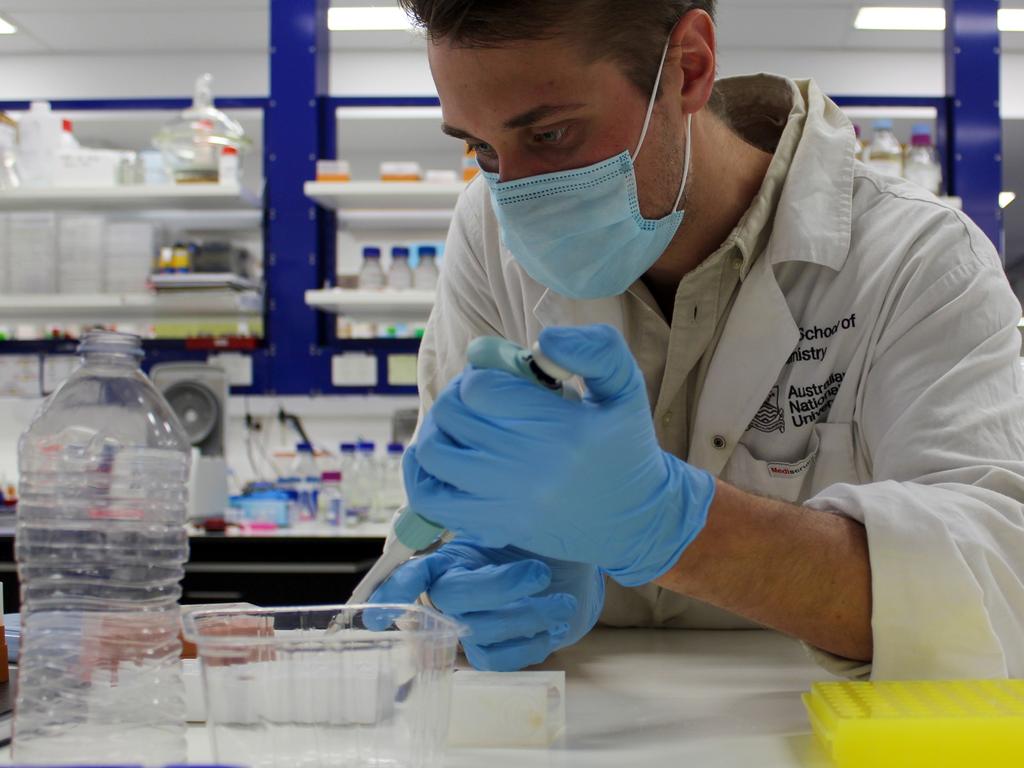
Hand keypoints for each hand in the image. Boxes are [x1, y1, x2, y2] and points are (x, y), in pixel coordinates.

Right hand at [368, 541, 603, 671]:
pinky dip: (531, 643)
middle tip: (540, 573)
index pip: (413, 573)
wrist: (570, 569)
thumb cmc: (537, 541)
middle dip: (499, 587)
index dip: (396, 589)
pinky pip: (498, 660)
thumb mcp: (517, 521)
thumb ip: (494, 519)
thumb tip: (478, 508)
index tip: (384, 611)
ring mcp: (469, 625)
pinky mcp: (491, 650)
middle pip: (452, 599)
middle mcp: (450, 595)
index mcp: (449, 560)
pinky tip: (554, 623)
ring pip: (480, 632)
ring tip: (562, 601)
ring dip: (529, 616)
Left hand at [405, 324, 716, 586]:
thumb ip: (596, 349)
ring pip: (434, 454)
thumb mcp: (626, 387)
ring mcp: (509, 502)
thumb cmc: (625, 446)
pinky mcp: (495, 527)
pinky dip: (424, 475)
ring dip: (438, 431)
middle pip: (452, 415)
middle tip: (478, 397)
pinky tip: (445, 459)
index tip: (499, 376)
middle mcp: (532, 469)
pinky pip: (431, 499)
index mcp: (563, 429)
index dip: (482, 372)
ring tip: (461, 426)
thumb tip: (543, 341)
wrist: (636, 519)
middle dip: (458, 395)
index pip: (482, 389)